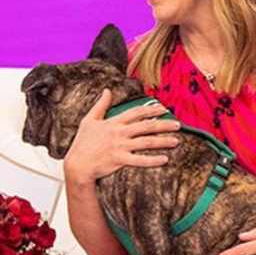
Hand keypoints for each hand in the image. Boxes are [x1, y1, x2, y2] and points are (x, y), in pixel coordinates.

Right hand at [63, 90, 181, 184]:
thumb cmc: (82, 143)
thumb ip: (100, 105)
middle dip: (163, 124)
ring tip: (176, 141)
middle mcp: (119, 133)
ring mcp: (119, 146)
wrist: (77, 164)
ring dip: (162, 141)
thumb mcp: (89, 120)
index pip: (136, 113)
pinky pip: (139, 160)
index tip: (164, 108)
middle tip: (178, 125)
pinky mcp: (119, 160)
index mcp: (114, 122)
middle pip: (146, 126)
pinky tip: (164, 159)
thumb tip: (106, 90)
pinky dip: (152, 160)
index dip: (151, 110)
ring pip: (146, 142)